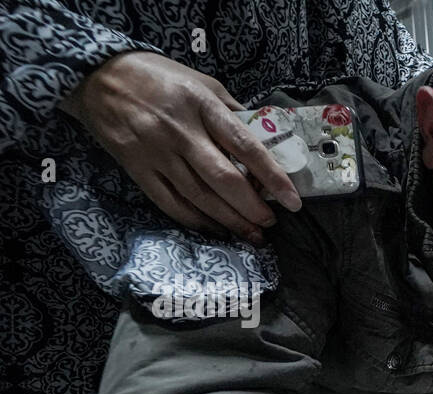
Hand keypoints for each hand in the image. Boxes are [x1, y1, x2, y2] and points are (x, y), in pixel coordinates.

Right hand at [58, 51, 301, 243]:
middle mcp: (180, 130)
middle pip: (224, 180)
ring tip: (253, 235)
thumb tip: (268, 141)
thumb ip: (233, 112)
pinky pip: (172, 204)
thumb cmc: (158, 78)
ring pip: (200, 198)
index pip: (246, 146)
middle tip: (271, 222)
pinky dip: (198, 221)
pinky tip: (217, 230)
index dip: (273, 176)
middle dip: (253, 208)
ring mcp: (156, 152)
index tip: (293, 200)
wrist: (96, 76)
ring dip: (231, 221)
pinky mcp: (137, 169)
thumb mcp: (202, 82)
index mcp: (202, 104)